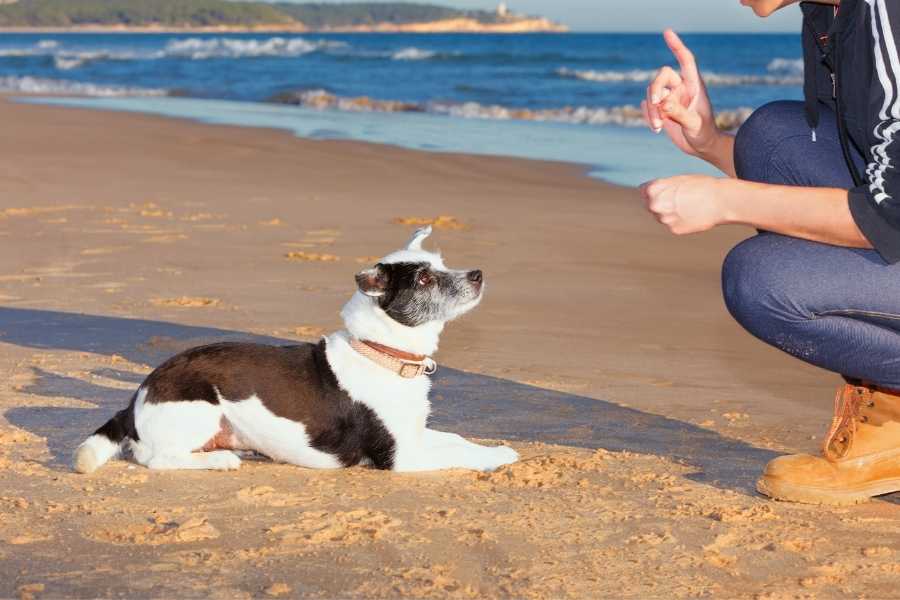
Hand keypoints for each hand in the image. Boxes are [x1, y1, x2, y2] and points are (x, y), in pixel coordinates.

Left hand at [639, 175, 729, 234]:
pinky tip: (691, 215)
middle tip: (678, 199)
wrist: (721, 200)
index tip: (664, 191)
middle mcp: (655, 205)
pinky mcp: (674, 230)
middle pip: (650, 205)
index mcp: (654, 189)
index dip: (655, 190)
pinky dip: (679, 221)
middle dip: (660, 203)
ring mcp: (664, 219)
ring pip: (661, 217)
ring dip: (669, 213)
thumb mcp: (678, 180)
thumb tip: (649, 193)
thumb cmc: (702, 186)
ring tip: (688, 206)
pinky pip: (672, 225)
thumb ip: (662, 187)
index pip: (644, 191)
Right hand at [641, 29, 721, 158]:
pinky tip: (657, 128)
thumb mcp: (694, 124)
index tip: (667, 32)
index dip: (676, 45)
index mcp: (694, 84)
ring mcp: (669, 98)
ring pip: (651, 94)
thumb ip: (680, 113)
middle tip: (656, 104)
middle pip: (661, 77)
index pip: (685, 60)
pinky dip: (648, 117)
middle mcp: (680, 87)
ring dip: (651, 110)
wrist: (702, 147)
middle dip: (655, 89)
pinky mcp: (661, 110)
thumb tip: (663, 103)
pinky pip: (647, 107)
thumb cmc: (704, 133)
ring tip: (659, 126)